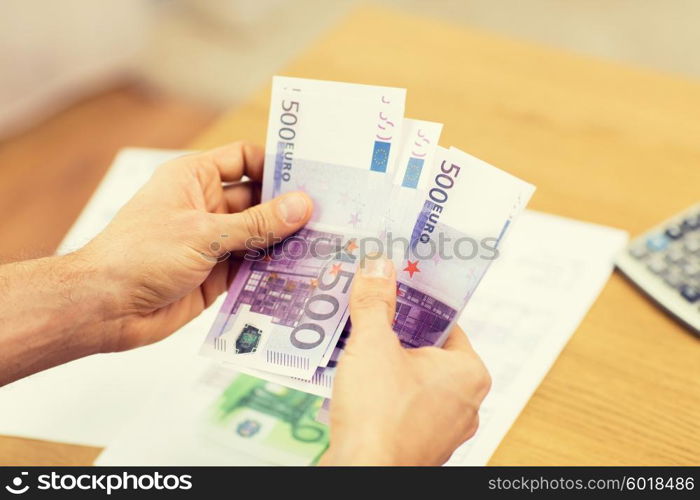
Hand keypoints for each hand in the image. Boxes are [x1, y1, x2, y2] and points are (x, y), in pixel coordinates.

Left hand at [79, 142, 312, 351]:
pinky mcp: (216, 275)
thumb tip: (301, 206)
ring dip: (285, 241)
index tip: (312, 175)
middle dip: (288, 208)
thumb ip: (256, 223)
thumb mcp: (204, 233)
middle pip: (258, 200)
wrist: (105, 308)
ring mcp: (212, 242)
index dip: (275, 165)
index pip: (244, 160)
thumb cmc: (140, 255)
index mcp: (194, 179)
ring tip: (325, 243)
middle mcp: (206, 207)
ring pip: (259, 236)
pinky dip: (273, 270)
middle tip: (331, 214)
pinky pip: (252, 267)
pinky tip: (302, 272)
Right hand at [320, 255, 490, 465]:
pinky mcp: (420, 446)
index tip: (393, 292)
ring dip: (386, 367)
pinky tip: (357, 387)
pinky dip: (383, 396)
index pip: (446, 325)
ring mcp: (444, 429)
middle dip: (396, 336)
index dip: (416, 306)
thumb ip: (375, 302)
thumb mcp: (372, 344)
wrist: (363, 474)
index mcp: (469, 372)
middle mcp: (466, 402)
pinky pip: (403, 409)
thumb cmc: (380, 415)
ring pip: (414, 382)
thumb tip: (378, 266)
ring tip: (357, 349)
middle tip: (369, 317)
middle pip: (428, 353)